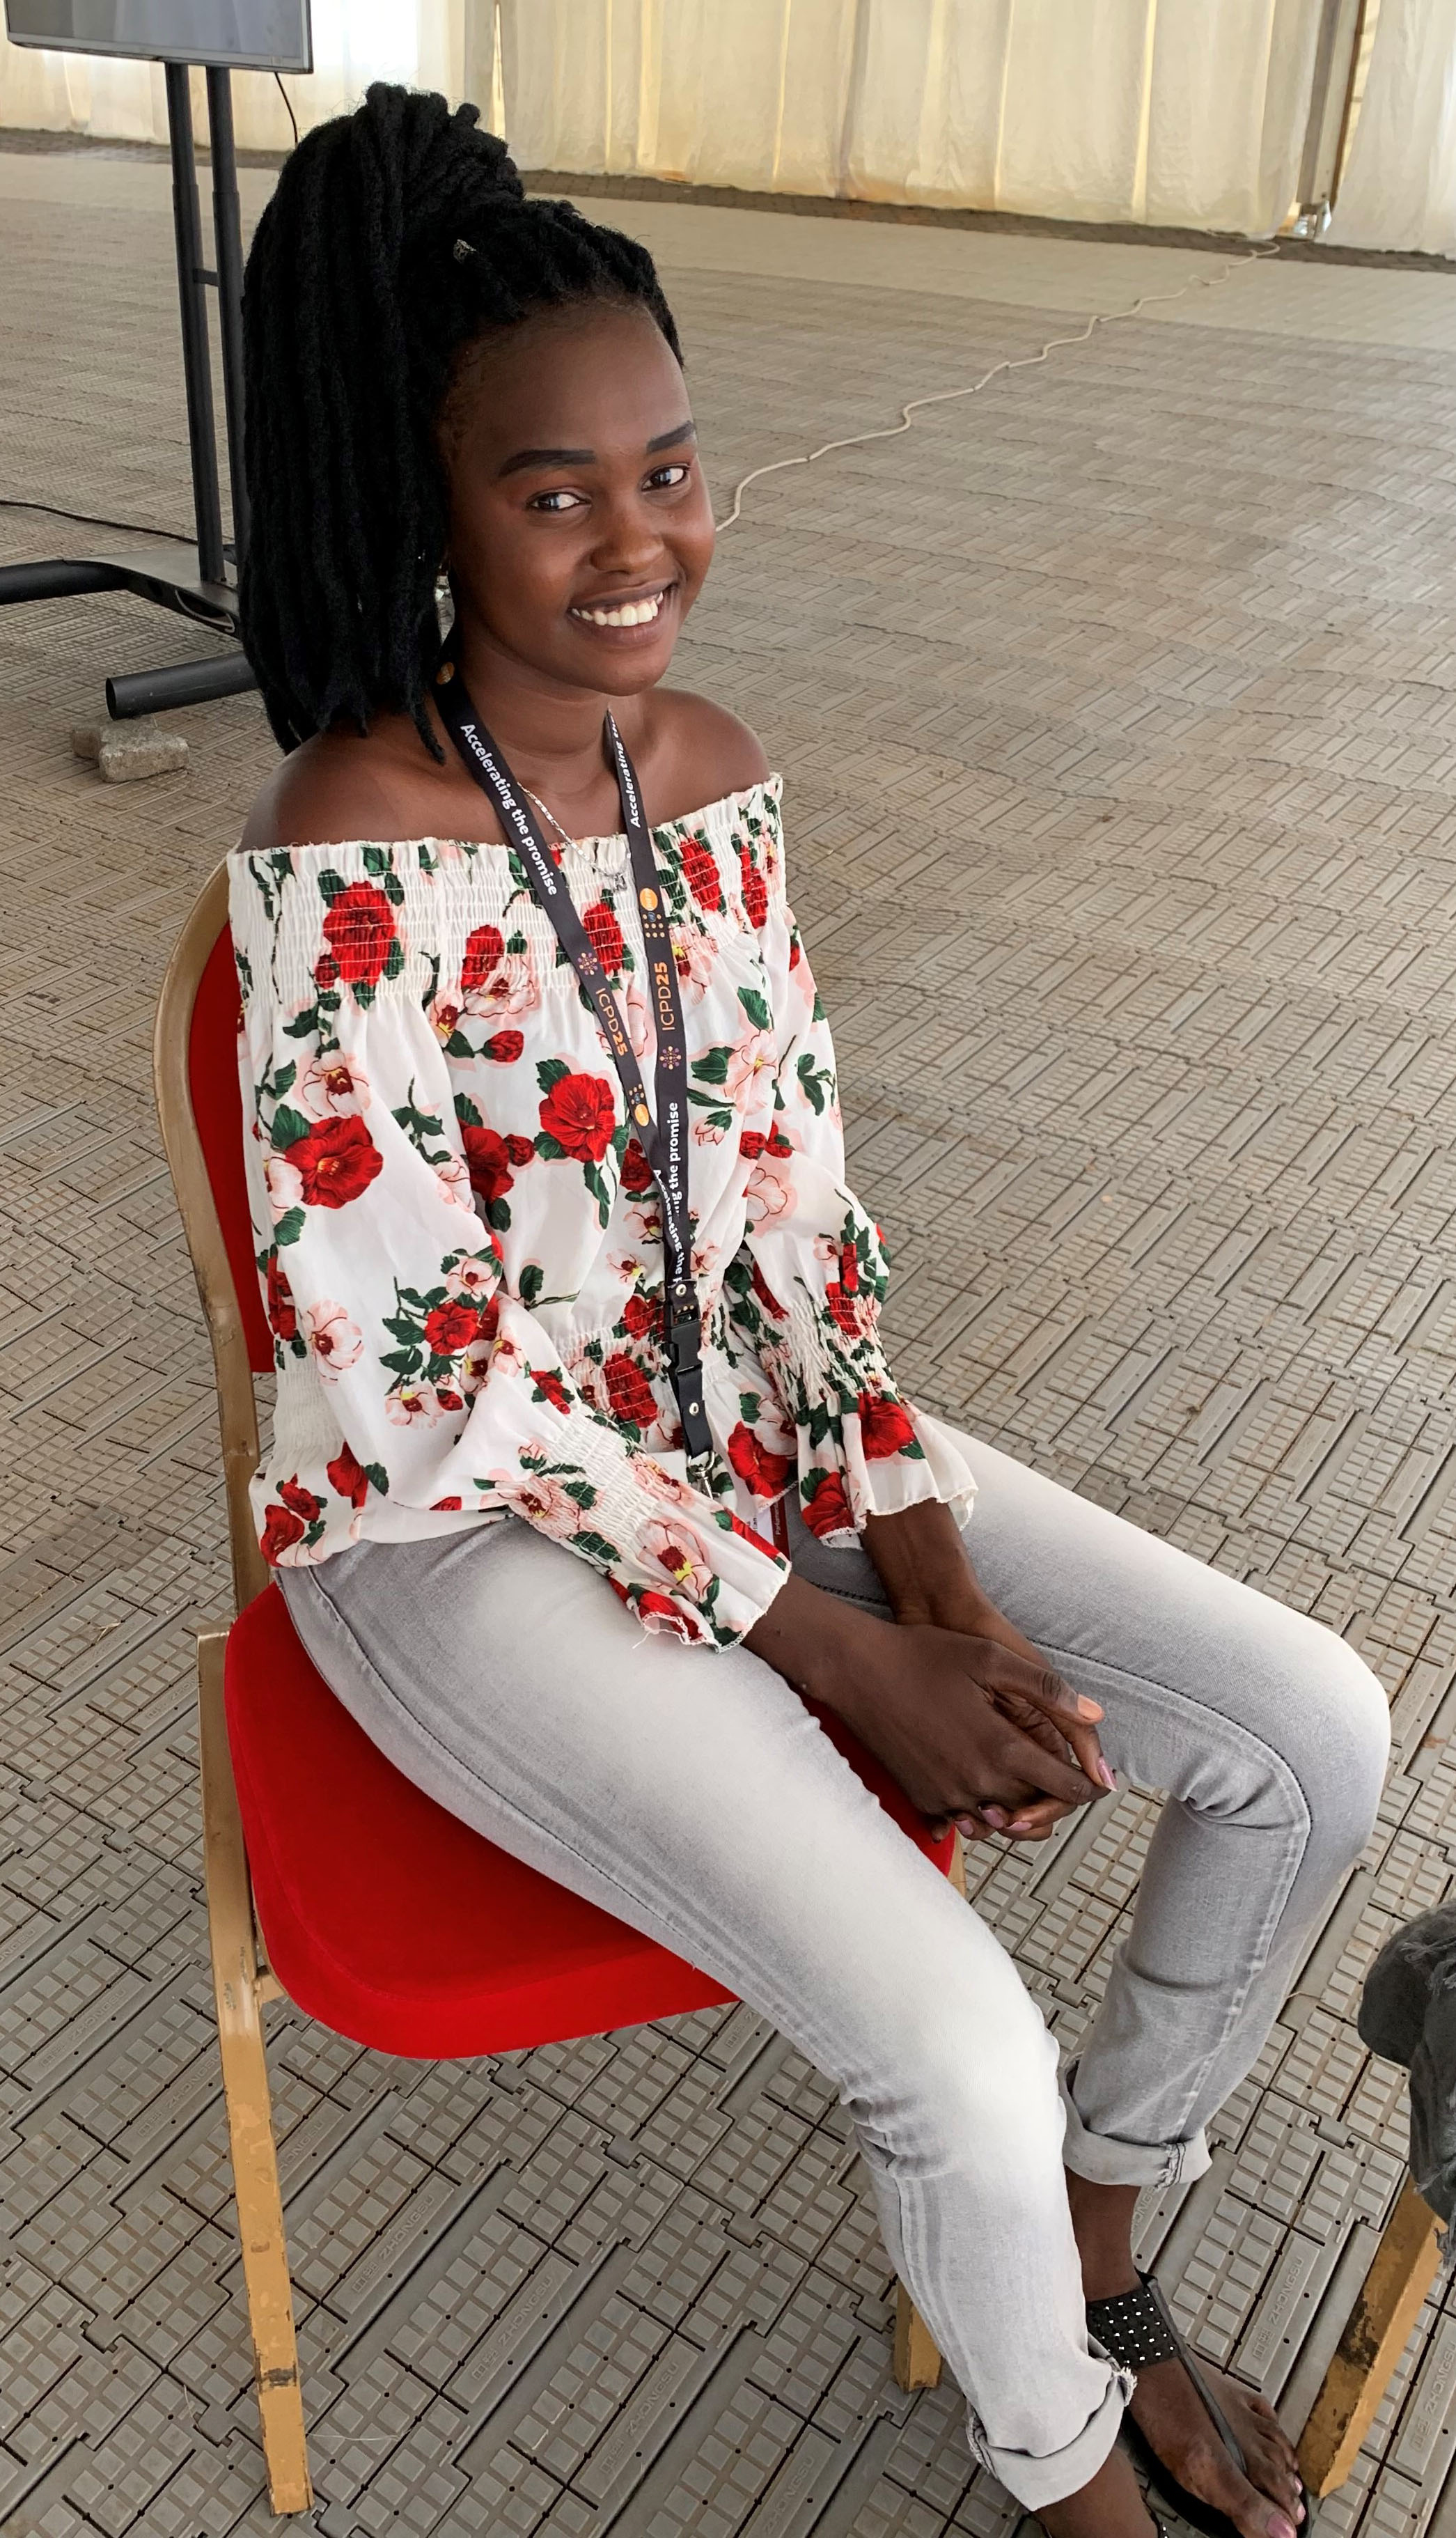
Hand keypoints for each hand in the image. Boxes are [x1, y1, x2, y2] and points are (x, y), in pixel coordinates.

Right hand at [745, 1578, 1108, 1839]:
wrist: (857, 1671)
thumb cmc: (922, 1656)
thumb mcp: (991, 1659)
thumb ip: (1047, 1689)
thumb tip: (1095, 1715)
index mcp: (1001, 1748)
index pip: (1064, 1787)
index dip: (1089, 1787)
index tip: (1099, 1783)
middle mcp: (976, 1782)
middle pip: (1036, 1812)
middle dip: (1056, 1801)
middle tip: (1066, 1783)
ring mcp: (946, 1796)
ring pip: (1001, 1822)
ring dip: (1019, 1810)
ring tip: (1029, 1789)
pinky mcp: (922, 1799)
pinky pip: (964, 1821)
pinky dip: (981, 1811)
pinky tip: (984, 1790)